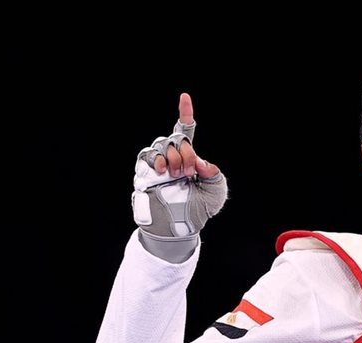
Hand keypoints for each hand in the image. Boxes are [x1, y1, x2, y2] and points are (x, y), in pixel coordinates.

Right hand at [132, 92, 227, 257]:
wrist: (180, 227)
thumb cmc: (199, 209)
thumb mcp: (216, 192)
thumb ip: (214, 174)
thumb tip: (202, 162)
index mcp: (190, 156)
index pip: (186, 130)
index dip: (185, 113)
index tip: (184, 97)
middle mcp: (172, 155)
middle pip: (176, 137)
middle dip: (186, 152)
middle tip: (189, 171)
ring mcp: (158, 163)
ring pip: (162, 144)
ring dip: (173, 157)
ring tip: (177, 175)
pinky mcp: (145, 171)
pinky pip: (148, 155)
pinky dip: (157, 160)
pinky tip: (163, 171)